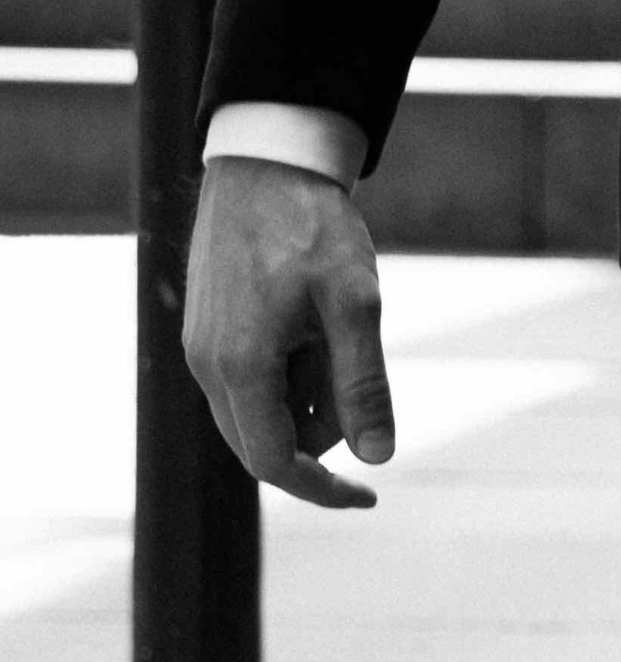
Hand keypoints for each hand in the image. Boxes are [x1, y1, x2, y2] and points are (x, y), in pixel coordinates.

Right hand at [182, 156, 395, 508]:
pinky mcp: (207, 331)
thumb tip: (378, 456)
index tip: (369, 496)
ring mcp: (201, 348)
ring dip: (307, 399)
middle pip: (263, 443)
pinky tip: (316, 330)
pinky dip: (290, 375)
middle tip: (364, 391)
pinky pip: (248, 380)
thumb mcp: (356, 305)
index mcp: (240, 367)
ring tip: (338, 334)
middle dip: (320, 437)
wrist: (266, 166)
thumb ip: (363, 384)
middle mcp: (208, 366)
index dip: (323, 488)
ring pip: (256, 412)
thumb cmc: (314, 229)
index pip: (275, 462)